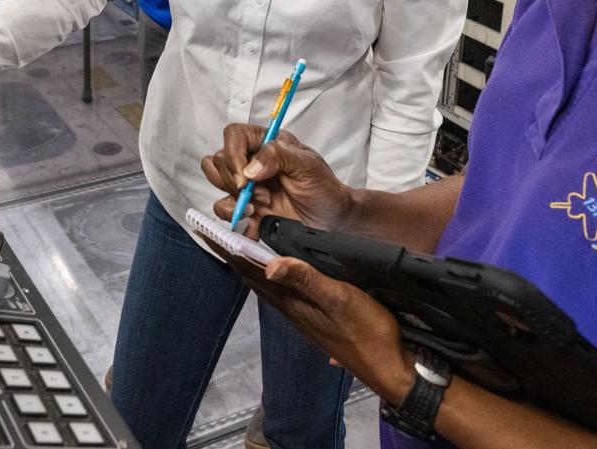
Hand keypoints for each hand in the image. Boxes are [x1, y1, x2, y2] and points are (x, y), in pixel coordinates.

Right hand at [201, 124, 354, 237]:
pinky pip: (223, 210)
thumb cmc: (324, 188)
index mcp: (267, 143)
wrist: (331, 222)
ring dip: (233, 198)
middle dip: (236, 181)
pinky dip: (235, 219)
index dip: (233, 154)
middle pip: (219, 160)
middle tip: (263, 195)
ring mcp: (247, 186)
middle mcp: (253, 162)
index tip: (245, 177)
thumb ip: (278, 156)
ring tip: (257, 207)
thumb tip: (250, 168)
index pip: (234, 135)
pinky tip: (256, 223)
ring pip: (215, 182)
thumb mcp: (308, 166)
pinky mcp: (246, 208)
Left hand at [219, 249, 411, 404]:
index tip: (206, 231)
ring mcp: (301, 316)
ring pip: (266, 285)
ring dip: (249, 264)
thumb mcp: (340, 299)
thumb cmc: (369, 334)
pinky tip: (274, 270)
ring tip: (235, 244)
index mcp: (292, 302)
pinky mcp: (313, 318)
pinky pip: (282, 292)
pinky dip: (270, 274)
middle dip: (233, 254)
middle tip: (213, 231)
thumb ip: (307, 279)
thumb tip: (269, 264)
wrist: (390, 366)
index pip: (251, 271)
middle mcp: (291, 309)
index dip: (228, 249)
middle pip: (253, 277)